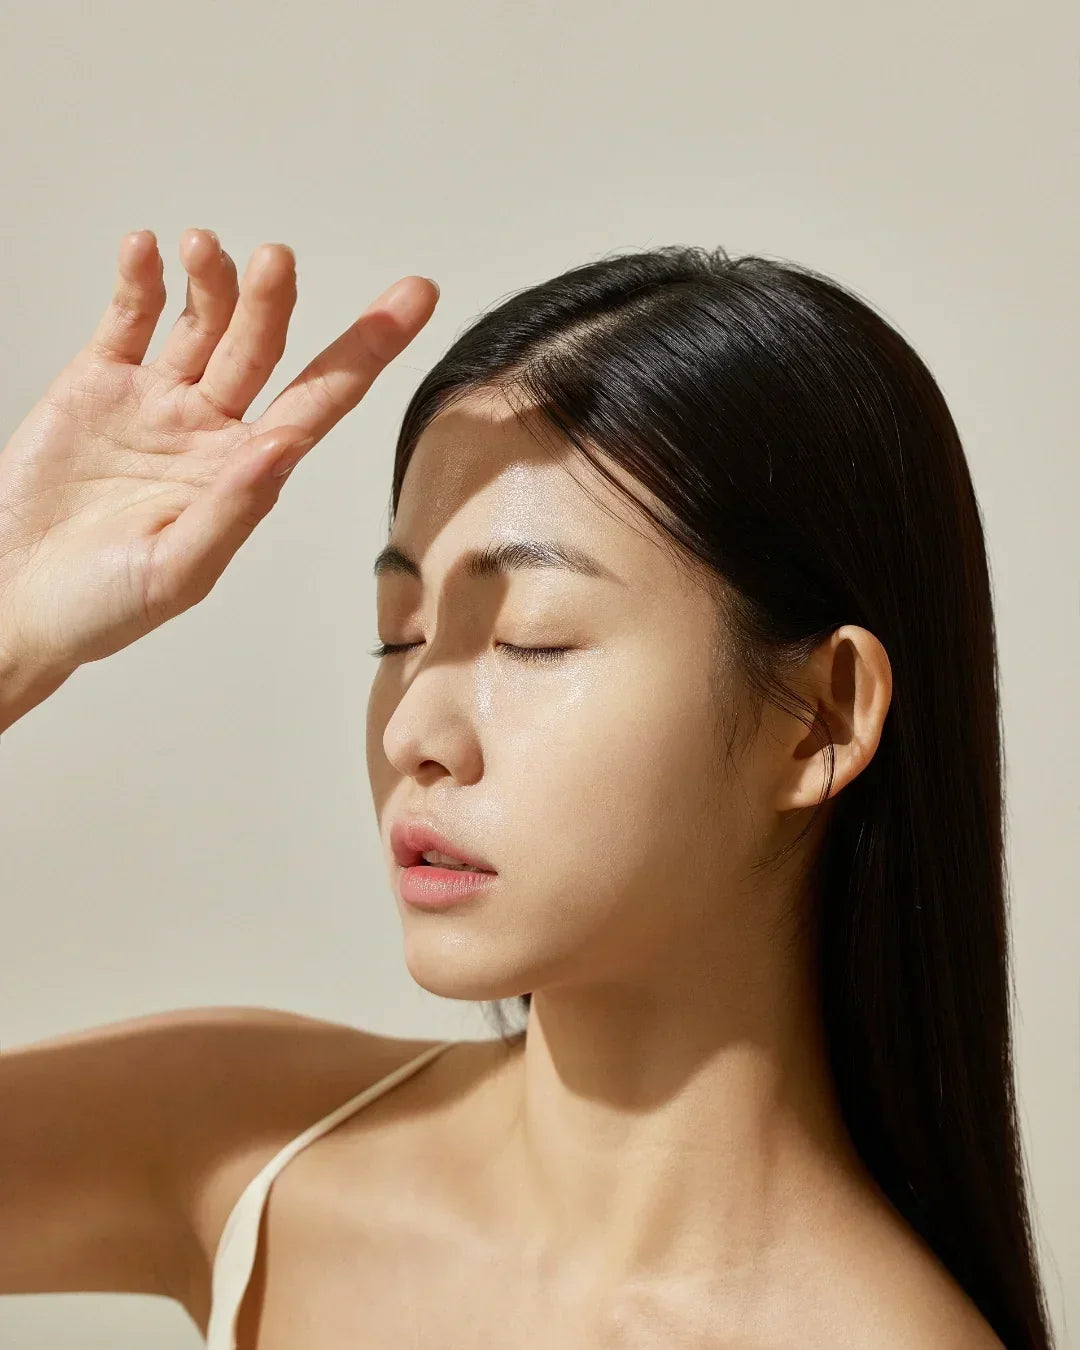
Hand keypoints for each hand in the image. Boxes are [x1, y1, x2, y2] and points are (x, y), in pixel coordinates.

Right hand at [0, 228, 436, 681]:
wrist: (12, 602)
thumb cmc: (99, 608)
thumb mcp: (175, 572)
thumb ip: (231, 510)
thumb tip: (283, 448)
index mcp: (245, 473)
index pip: (320, 400)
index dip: (367, 350)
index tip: (415, 297)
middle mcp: (211, 430)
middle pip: (260, 346)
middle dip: (272, 300)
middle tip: (275, 262)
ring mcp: (156, 402)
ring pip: (201, 321)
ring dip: (211, 279)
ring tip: (203, 248)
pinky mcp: (96, 384)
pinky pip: (128, 319)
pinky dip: (139, 280)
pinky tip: (146, 250)